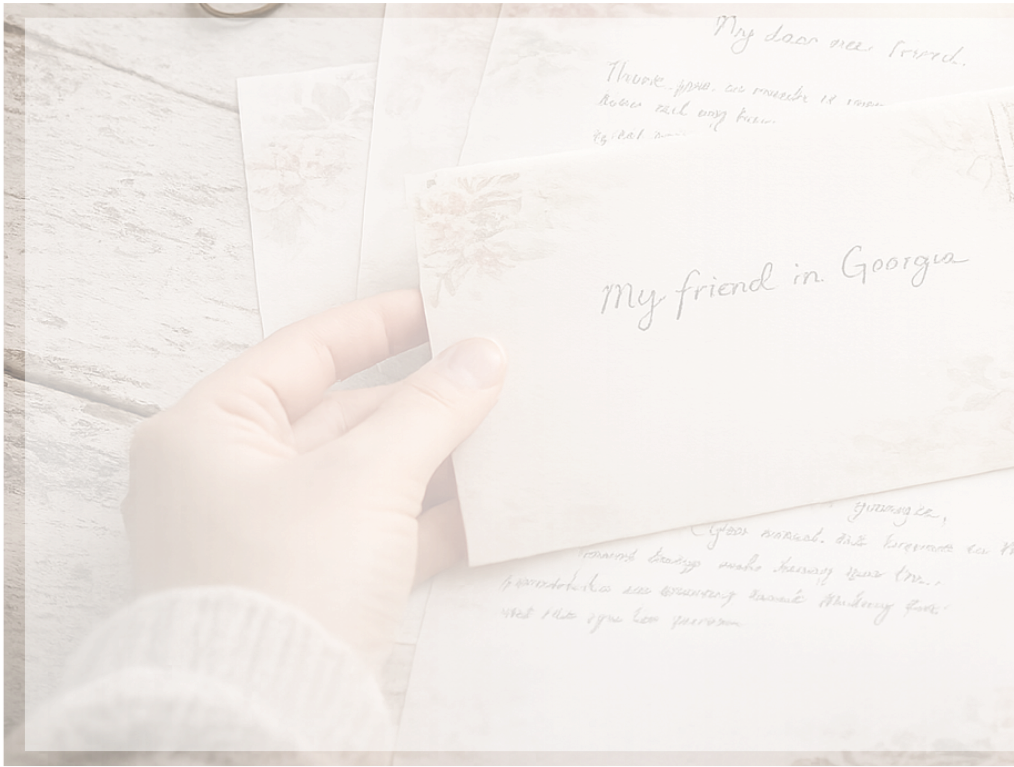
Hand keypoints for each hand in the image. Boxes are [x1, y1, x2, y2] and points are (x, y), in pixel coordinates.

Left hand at [121, 290, 505, 670]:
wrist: (265, 712)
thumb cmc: (282, 585)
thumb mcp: (367, 478)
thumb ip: (431, 408)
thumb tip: (481, 355)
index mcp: (207, 432)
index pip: (304, 352)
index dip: (379, 325)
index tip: (439, 307)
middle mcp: (227, 478)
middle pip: (342, 414)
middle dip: (422, 400)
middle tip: (491, 374)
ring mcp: (267, 536)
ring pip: (366, 475)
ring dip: (435, 458)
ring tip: (503, 433)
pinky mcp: (308, 585)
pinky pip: (377, 532)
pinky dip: (430, 518)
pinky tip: (488, 504)